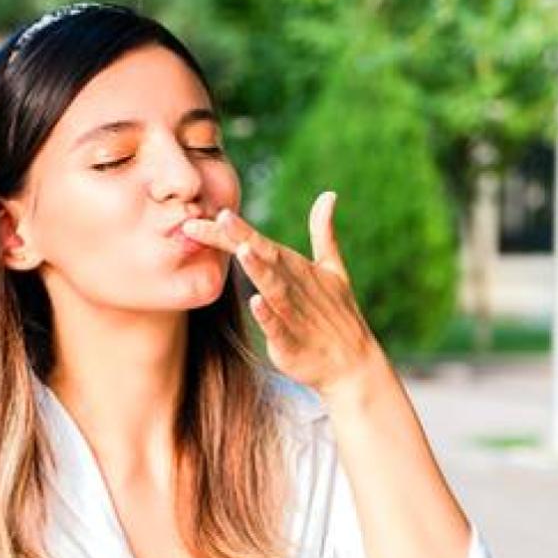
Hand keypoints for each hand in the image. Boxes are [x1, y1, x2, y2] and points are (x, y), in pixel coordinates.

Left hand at [181, 192, 383, 397]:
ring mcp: (294, 312)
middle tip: (220, 217)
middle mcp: (293, 285)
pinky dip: (268, 316)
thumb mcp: (332, 269)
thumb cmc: (336, 313)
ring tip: (242, 251)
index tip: (205, 213)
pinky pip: (278, 327)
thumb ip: (324, 232)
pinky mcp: (293, 341)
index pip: (257, 244)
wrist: (352, 363)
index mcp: (294, 267)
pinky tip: (255, 302)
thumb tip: (329, 194)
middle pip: (263, 258)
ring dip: (259, 270)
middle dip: (242, 238)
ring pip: (273, 288)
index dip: (232, 231)